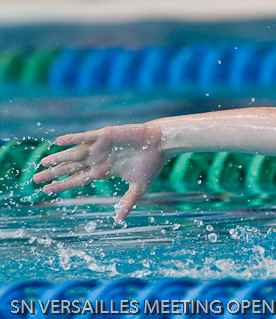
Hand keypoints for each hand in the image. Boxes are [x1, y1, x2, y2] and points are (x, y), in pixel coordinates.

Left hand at [32, 124, 166, 222]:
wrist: (161, 144)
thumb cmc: (151, 164)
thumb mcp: (139, 187)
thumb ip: (127, 202)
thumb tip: (119, 221)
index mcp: (104, 171)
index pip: (78, 179)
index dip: (62, 185)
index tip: (47, 190)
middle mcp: (98, 159)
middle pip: (71, 167)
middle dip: (53, 173)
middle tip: (35, 178)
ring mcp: (100, 147)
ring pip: (74, 153)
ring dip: (58, 157)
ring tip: (42, 162)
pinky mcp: (105, 135)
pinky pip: (85, 136)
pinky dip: (72, 139)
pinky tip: (58, 141)